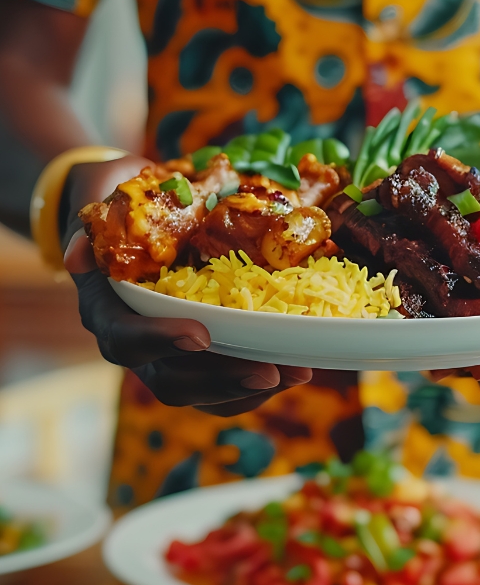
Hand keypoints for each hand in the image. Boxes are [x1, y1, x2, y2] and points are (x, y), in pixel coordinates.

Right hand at [63, 157, 311, 414]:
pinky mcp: (193, 356)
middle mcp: (132, 340)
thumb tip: (79, 252)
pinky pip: (221, 385)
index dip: (160, 340)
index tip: (200, 334)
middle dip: (221, 378)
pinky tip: (294, 370)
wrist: (128, 213)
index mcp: (106, 307)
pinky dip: (254, 383)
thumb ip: (93, 220)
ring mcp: (163, 353)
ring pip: (201, 390)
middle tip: (269, 371)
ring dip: (248, 387)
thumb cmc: (118, 200)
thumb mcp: (101, 194)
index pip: (124, 337)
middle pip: (169, 379)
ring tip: (295, 374)